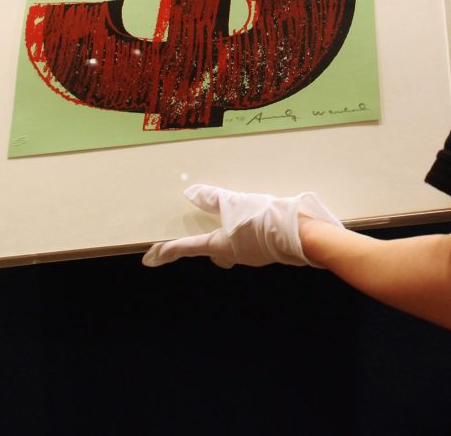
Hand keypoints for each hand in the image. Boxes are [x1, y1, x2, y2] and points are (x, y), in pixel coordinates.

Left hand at [141, 184, 342, 268]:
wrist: (302, 235)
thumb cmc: (264, 220)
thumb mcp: (235, 203)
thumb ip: (213, 198)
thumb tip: (192, 193)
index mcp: (219, 245)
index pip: (186, 247)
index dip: (166, 251)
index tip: (149, 258)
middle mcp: (233, 254)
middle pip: (214, 252)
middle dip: (209, 244)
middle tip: (209, 232)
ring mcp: (253, 256)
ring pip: (235, 248)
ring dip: (234, 236)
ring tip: (241, 217)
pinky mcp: (270, 252)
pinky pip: (253, 243)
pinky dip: (252, 233)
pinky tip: (261, 221)